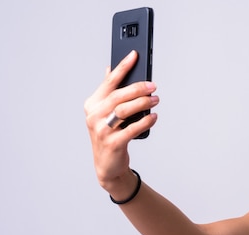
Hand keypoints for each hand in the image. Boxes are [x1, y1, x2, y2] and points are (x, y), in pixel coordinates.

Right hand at [84, 50, 158, 192]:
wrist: (108, 166)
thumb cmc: (110, 135)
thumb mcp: (106, 114)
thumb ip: (109, 93)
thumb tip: (112, 69)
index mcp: (92, 104)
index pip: (109, 82)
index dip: (122, 67)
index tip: (135, 55)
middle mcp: (94, 116)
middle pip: (118, 96)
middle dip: (138, 88)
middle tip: (153, 86)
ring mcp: (102, 130)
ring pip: (124, 111)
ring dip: (142, 103)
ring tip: (155, 100)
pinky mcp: (112, 143)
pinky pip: (131, 129)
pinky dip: (144, 122)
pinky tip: (153, 117)